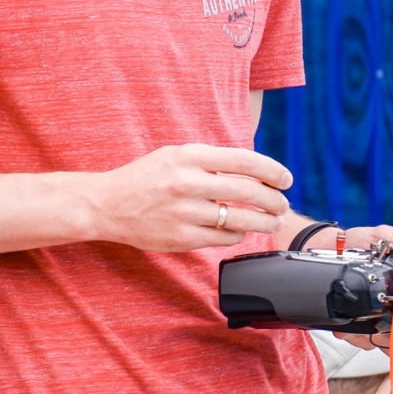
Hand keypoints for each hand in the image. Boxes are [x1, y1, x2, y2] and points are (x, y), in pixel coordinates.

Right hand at [91, 144, 291, 251]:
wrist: (106, 204)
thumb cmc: (145, 177)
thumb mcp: (175, 155)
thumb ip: (210, 160)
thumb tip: (254, 170)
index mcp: (189, 156)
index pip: (244, 160)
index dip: (272, 170)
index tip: (286, 179)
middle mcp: (187, 182)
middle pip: (248, 191)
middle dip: (274, 199)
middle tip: (283, 204)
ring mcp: (184, 212)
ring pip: (239, 219)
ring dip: (264, 221)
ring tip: (272, 221)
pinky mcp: (181, 238)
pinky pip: (222, 239)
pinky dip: (238, 235)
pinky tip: (242, 231)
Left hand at [326, 224, 392, 350]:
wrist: (325, 247)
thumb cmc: (360, 243)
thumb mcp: (386, 237)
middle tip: (392, 329)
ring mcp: (378, 318)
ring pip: (387, 342)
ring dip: (378, 338)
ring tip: (366, 326)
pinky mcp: (358, 324)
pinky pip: (362, 341)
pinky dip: (356, 337)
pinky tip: (347, 328)